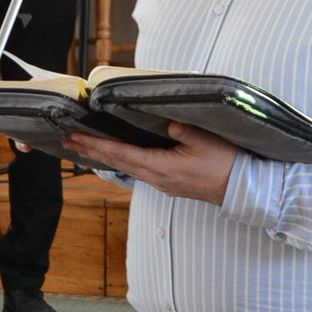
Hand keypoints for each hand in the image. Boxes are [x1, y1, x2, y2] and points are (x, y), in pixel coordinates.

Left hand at [63, 119, 237, 204]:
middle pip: (118, 162)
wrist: (243, 189)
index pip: (121, 153)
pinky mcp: (170, 183)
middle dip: (92, 150)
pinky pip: (139, 170)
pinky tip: (118, 155)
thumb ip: (183, 128)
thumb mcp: (205, 140)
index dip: (96, 144)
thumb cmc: (227, 164)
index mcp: (161, 168)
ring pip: (127, 168)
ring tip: (86, 147)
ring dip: (105, 156)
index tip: (76, 137)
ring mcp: (163, 183)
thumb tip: (168, 122)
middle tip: (69, 141)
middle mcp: (157, 178)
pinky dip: (123, 160)